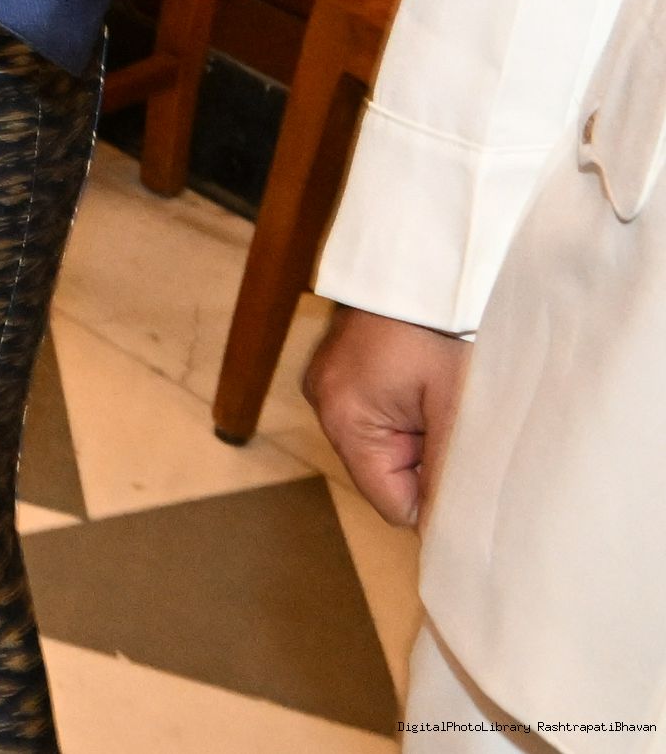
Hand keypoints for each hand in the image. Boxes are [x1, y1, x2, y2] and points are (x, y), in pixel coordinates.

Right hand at [305, 304, 468, 524]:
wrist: (422, 261)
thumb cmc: (440, 328)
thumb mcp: (455, 406)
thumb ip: (449, 471)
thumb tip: (450, 532)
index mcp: (344, 418)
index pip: (392, 502)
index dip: (435, 500)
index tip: (470, 477)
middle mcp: (323, 404)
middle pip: (384, 474)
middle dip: (425, 462)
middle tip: (457, 425)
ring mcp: (327, 383)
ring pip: (382, 445)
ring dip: (418, 436)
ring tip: (442, 398)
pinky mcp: (337, 369)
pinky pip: (375, 416)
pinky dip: (405, 413)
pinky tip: (425, 386)